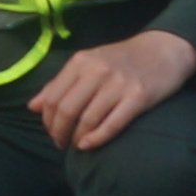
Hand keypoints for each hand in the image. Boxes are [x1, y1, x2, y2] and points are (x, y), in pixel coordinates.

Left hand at [27, 31, 195, 151]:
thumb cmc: (122, 60)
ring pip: (87, 119)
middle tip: (61, 143)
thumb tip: (33, 107)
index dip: (48, 120)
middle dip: (59, 132)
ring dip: (77, 138)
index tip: (52, 131)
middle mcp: (97, 71)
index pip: (53, 97)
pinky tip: (89, 145)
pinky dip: (96, 139)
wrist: (163, 50)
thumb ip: (60, 84)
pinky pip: (112, 124)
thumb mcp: (88, 64)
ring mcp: (118, 84)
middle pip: (67, 110)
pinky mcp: (138, 97)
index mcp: (81, 62)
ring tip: (77, 145)